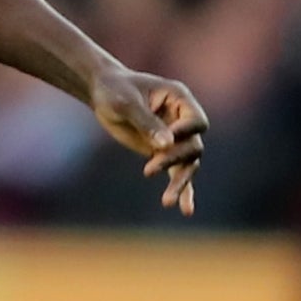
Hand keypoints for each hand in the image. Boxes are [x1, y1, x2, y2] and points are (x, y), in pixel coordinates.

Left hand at [88, 68, 208, 215]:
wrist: (103, 93)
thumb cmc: (115, 90)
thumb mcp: (126, 103)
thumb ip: (147, 122)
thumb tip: (166, 145)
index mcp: (180, 99)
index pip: (196, 122)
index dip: (185, 133)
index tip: (165, 141)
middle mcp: (183, 120)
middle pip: (193, 146)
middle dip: (174, 159)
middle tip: (148, 170)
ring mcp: (175, 138)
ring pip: (188, 164)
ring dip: (180, 183)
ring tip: (167, 202)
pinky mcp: (164, 153)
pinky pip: (177, 173)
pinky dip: (182, 190)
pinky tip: (185, 210)